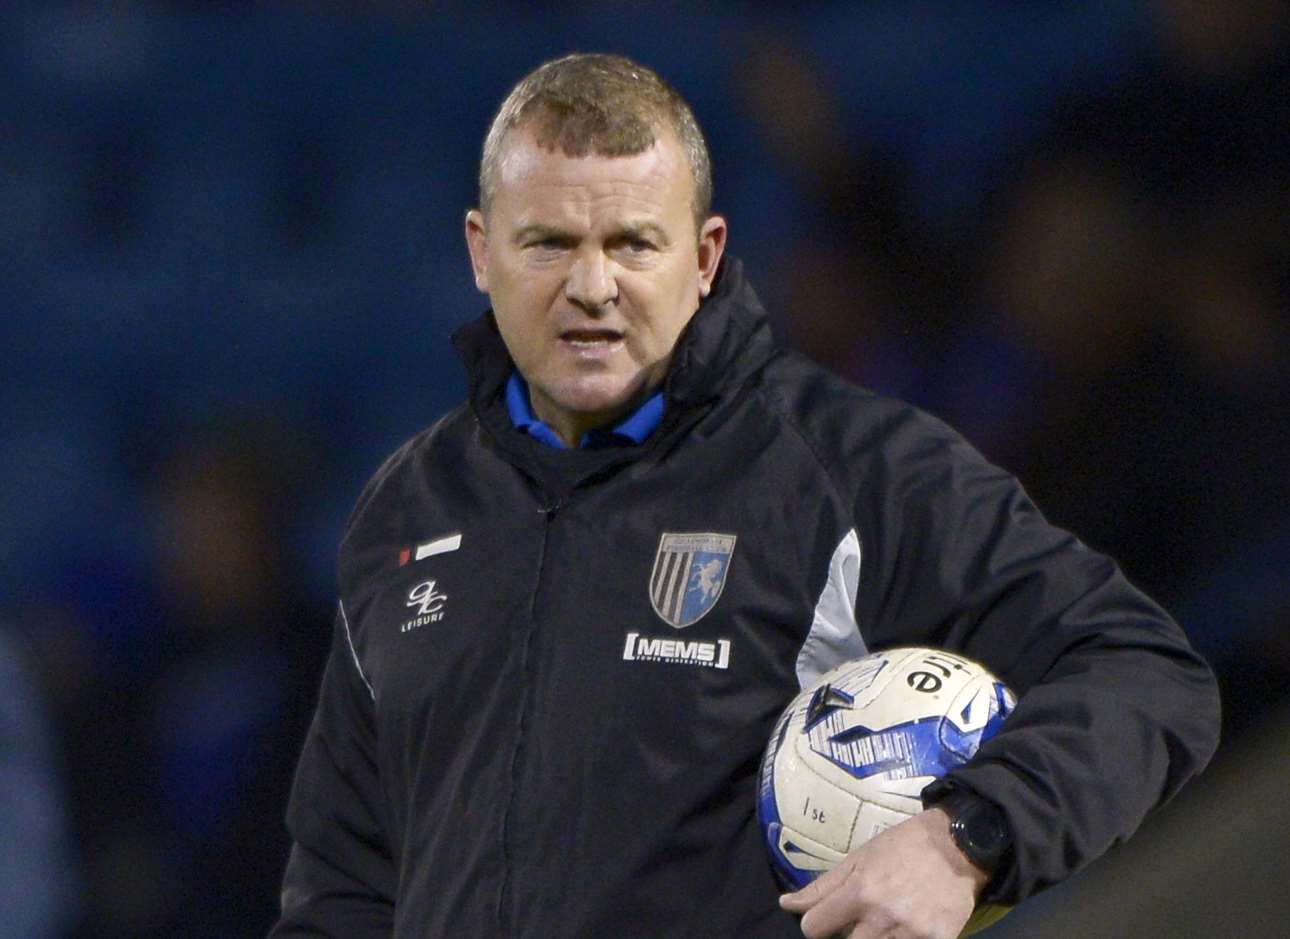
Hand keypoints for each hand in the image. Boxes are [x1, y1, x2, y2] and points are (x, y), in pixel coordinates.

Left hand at [779, 807, 987, 938]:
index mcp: (860, 892)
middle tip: (858, 921)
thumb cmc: (902, 846)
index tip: (825, 920)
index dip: (815, 926)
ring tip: (883, 922)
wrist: (959, 845)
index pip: (815, 928)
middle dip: (847, 936)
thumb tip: (786, 905)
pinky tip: (905, 929)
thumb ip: (822, 887)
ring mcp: (912, 934)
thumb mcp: (858, 858)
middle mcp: (883, 917)